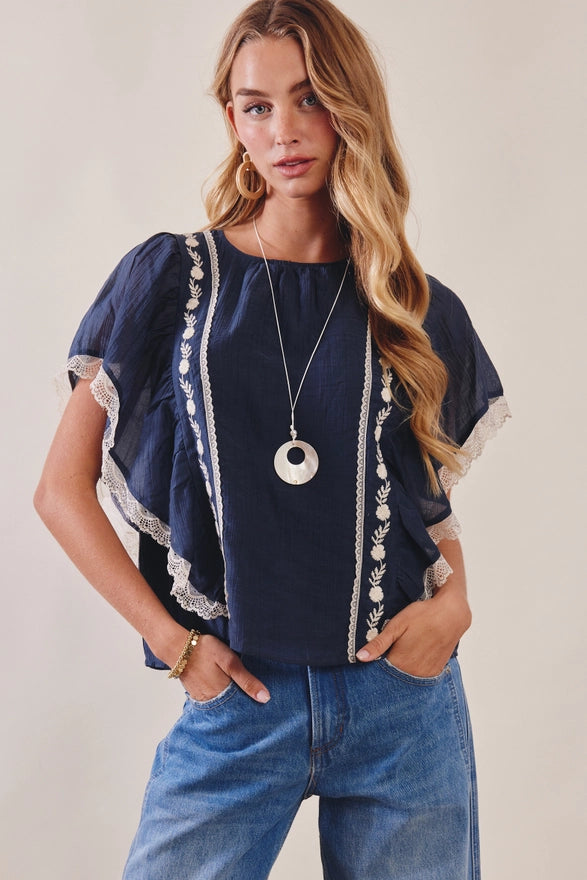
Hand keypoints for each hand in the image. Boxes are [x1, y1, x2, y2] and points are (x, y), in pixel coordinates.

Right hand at [179, 634, 270, 702]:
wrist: (178, 648)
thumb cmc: (205, 650)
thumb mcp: (230, 661)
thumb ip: (247, 680)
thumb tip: (265, 698)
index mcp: (223, 695)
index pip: (243, 709)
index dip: (253, 706)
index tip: (263, 706)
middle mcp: (212, 702)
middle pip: (232, 710)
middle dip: (243, 706)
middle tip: (254, 702)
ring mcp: (203, 700)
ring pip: (222, 707)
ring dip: (231, 703)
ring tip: (240, 695)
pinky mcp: (197, 696)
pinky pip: (212, 703)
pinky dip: (220, 699)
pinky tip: (225, 691)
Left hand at [356, 586, 471, 677]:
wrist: (452, 615)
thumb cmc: (422, 616)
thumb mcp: (397, 625)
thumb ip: (378, 644)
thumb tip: (360, 658)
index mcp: (400, 662)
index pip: (381, 675)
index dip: (374, 670)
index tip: (368, 664)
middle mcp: (414, 673)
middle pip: (394, 679)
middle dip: (387, 673)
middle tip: (385, 657)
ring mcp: (426, 674)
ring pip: (408, 679)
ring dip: (401, 673)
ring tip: (400, 656)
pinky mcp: (436, 670)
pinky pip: (420, 677)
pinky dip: (413, 672)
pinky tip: (412, 659)